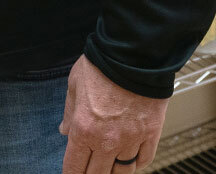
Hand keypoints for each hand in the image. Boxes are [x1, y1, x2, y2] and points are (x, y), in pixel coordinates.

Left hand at [60, 55, 166, 172]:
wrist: (136, 52)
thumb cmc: (104, 64)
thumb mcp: (75, 84)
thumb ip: (69, 112)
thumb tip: (64, 130)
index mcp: (83, 129)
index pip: (74, 168)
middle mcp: (106, 140)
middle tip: (90, 171)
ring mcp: (131, 139)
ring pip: (123, 173)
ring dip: (115, 172)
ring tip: (111, 167)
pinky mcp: (151, 133)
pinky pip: (144, 159)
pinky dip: (137, 163)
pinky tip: (132, 159)